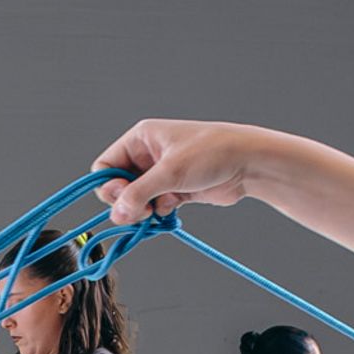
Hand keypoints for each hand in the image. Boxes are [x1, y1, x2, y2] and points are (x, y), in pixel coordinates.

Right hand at [94, 120, 270, 224]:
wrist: (247, 163)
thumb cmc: (211, 153)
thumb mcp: (170, 172)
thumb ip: (138, 194)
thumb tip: (116, 214)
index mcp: (141, 139)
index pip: (106, 165)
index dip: (109, 185)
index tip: (121, 199)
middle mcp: (148, 155)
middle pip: (119, 186)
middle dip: (127, 201)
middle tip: (140, 210)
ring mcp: (162, 174)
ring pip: (137, 199)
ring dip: (144, 209)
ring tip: (159, 208)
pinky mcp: (175, 190)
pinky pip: (155, 206)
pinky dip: (159, 211)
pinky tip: (173, 208)